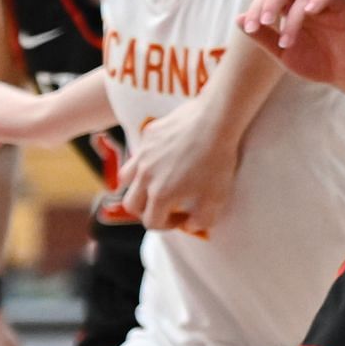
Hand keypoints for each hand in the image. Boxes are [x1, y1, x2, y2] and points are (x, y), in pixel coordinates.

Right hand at [115, 102, 238, 234]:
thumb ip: (201, 221)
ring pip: (127, 177)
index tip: (183, 217)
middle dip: (146, 210)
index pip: (151, 222)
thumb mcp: (217, 198)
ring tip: (155, 184)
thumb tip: (189, 225)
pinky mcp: (149, 134)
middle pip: (132, 204)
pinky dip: (147, 160)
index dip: (168, 225)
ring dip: (137, 186)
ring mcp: (144, 154)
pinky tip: (166, 156)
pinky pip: (140, 152)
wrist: (216, 120)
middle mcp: (145, 176)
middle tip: (165, 206)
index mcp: (160, 195)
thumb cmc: (218, 160)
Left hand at [238, 0, 344, 93]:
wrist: (344, 76)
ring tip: (286, 42)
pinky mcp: (344, 9)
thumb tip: (237, 19)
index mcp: (290, 8)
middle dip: (271, 0)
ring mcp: (326, 4)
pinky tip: (310, 12)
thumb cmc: (315, 62)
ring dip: (291, 17)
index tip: (248, 28)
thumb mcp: (283, 53)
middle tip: (263, 22)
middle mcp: (307, 1)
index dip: (256, 7)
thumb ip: (263, 36)